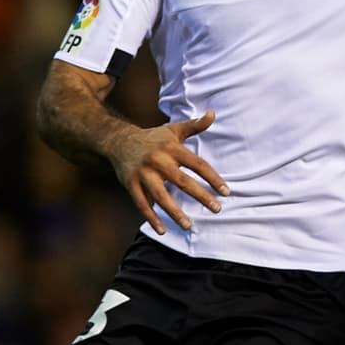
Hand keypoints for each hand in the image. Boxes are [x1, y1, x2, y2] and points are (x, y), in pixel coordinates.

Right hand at [107, 111, 229, 234]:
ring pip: (160, 196)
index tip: (226, 192)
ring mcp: (143, 174)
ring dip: (174, 212)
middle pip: (182, 181)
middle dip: (200, 196)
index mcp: (172, 148)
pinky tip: (162, 231)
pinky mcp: (130, 184)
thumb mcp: (174, 129)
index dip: (213, 178)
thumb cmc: (154, 138)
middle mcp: (158, 161)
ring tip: (189, 226)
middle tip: (217, 209)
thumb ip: (195, 125)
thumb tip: (214, 113)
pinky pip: (141, 204)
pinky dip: (151, 218)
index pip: (198, 165)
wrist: (119, 141)